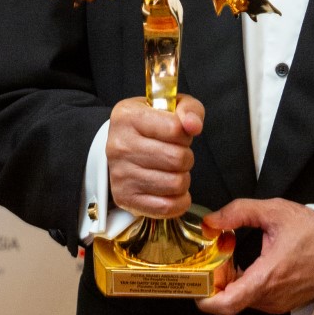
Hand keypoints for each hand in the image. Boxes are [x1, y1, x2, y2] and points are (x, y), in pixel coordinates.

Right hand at [106, 95, 203, 217]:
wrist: (121, 146)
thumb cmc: (150, 126)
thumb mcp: (170, 107)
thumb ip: (189, 109)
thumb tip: (194, 126)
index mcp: (127, 116)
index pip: (175, 129)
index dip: (184, 134)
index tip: (176, 135)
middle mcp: (119, 145)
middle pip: (177, 159)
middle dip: (185, 157)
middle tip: (176, 155)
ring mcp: (120, 174)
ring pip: (175, 183)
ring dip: (182, 178)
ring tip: (171, 170)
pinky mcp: (124, 198)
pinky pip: (166, 207)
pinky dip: (178, 201)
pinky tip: (171, 190)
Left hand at [197, 198, 313, 314]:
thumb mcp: (274, 212)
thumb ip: (238, 212)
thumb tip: (211, 222)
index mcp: (266, 278)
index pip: (226, 304)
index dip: (204, 298)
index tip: (196, 281)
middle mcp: (270, 297)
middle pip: (229, 299)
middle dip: (216, 279)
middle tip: (216, 255)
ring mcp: (277, 303)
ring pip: (241, 299)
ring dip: (230, 281)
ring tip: (232, 255)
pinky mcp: (282, 303)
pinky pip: (254, 298)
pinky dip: (244, 283)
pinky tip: (247, 263)